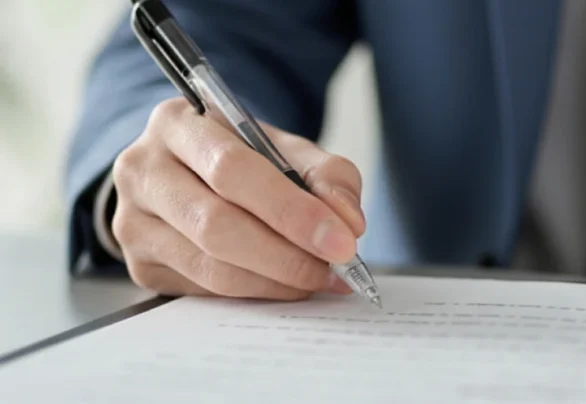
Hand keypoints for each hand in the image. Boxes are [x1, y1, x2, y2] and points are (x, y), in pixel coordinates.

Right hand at [110, 97, 365, 299]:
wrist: (187, 173)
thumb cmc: (240, 159)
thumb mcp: (286, 149)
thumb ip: (328, 176)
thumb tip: (349, 223)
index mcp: (177, 124)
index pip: (232, 171)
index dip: (291, 211)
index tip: (341, 240)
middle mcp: (143, 170)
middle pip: (216, 225)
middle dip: (288, 255)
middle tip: (336, 269)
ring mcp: (132, 221)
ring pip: (210, 266)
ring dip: (276, 280)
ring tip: (319, 279)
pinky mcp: (140, 265)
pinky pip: (205, 289)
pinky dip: (256, 292)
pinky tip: (286, 285)